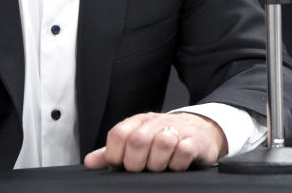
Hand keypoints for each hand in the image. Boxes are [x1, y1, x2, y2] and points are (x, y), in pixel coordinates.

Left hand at [84, 112, 227, 171]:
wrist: (201, 129)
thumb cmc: (165, 136)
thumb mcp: (138, 139)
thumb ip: (114, 151)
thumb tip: (90, 162)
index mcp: (139, 122)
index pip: (118, 134)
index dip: (115, 154)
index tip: (120, 165)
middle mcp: (157, 123)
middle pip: (138, 140)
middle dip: (135, 162)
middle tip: (141, 169)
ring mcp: (177, 130)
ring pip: (162, 144)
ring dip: (158, 163)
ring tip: (160, 167)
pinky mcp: (195, 141)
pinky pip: (184, 151)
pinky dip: (178, 163)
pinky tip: (176, 164)